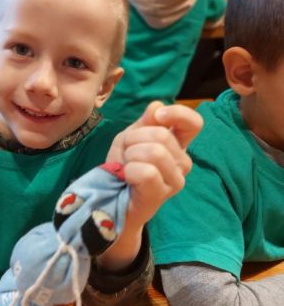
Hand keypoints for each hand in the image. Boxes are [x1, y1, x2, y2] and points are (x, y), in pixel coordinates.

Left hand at [107, 101, 202, 225]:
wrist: (111, 199)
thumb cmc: (124, 167)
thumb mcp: (131, 137)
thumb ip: (146, 122)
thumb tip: (157, 106)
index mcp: (178, 144)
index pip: (194, 123)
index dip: (177, 113)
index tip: (157, 117)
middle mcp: (182, 162)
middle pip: (163, 135)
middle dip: (134, 139)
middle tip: (126, 153)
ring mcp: (175, 180)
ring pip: (155, 152)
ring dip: (131, 155)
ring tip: (126, 166)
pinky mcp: (161, 194)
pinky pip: (147, 171)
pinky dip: (129, 170)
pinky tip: (127, 177)